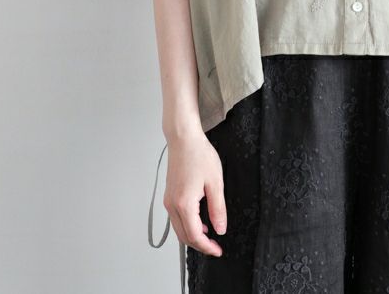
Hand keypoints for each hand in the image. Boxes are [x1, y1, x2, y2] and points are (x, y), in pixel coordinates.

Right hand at [163, 131, 227, 255]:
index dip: (207, 247)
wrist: (183, 138)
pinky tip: (199, 221)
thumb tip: (220, 229)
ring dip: (192, 235)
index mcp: (184, 204)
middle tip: (215, 247)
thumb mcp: (215, 182)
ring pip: (178, 228)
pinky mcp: (169, 195)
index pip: (194, 236)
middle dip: (199, 245)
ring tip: (209, 234)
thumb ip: (218, 209)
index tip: (218, 250)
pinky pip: (176, 218)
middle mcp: (172, 205)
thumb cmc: (199, 155)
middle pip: (184, 236)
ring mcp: (168, 200)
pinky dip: (187, 224)